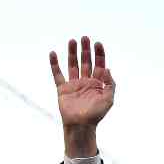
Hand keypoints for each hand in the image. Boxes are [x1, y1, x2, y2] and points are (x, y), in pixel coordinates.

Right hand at [49, 37, 115, 156]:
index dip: (99, 54)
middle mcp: (86, 82)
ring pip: (73, 65)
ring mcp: (74, 84)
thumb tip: (108, 68)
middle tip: (85, 38)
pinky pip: (57, 74)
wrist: (80, 126)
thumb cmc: (96, 115)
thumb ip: (110, 84)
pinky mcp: (62, 89)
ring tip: (72, 40)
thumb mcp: (108, 100)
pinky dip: (54, 64)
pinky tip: (53, 53)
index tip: (97, 43)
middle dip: (86, 50)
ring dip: (72, 53)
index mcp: (97, 84)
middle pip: (86, 61)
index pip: (99, 65)